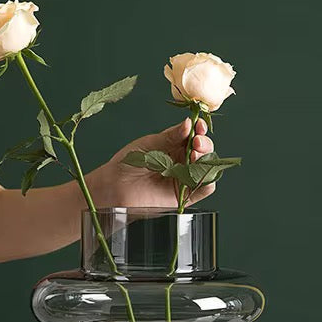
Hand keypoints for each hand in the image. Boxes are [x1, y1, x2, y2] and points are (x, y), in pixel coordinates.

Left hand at [88, 118, 215, 208]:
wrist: (114, 188)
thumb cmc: (126, 164)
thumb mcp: (149, 144)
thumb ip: (171, 136)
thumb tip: (189, 123)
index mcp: (173, 145)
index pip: (194, 135)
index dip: (199, 129)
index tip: (199, 125)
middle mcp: (181, 161)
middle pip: (203, 151)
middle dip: (204, 144)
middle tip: (197, 141)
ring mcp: (184, 179)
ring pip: (206, 168)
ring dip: (207, 160)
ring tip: (195, 154)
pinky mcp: (184, 197)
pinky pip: (203, 189)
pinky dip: (208, 181)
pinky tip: (202, 173)